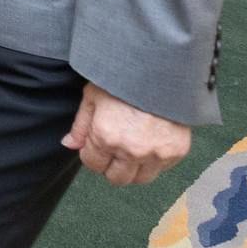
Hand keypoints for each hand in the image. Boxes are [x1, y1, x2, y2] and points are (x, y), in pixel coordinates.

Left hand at [61, 83, 190, 186]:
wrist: (163, 68)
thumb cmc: (125, 77)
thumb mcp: (94, 95)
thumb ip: (81, 125)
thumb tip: (70, 145)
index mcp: (106, 137)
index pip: (93, 165)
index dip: (92, 155)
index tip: (97, 144)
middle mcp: (131, 151)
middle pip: (117, 178)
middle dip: (111, 166)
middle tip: (115, 148)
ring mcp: (156, 154)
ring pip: (141, 179)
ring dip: (134, 168)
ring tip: (133, 146)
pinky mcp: (176, 152)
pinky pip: (162, 169)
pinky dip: (155, 160)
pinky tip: (151, 141)